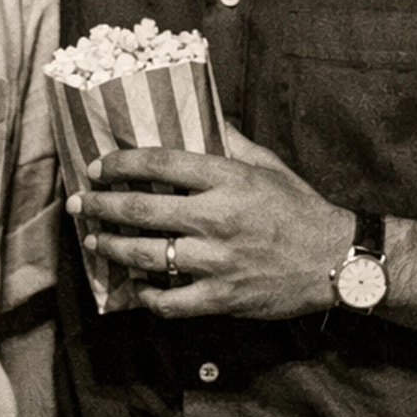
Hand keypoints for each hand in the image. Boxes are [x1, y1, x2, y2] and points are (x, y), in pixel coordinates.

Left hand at [71, 130, 349, 318]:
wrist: (337, 260)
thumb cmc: (300, 209)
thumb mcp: (269, 166)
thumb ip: (232, 142)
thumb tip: (206, 116)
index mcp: (228, 179)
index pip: (161, 163)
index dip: (122, 164)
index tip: (98, 167)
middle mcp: (218, 218)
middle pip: (142, 209)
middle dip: (102, 205)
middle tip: (79, 203)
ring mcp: (218, 261)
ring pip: (147, 255)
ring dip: (112, 247)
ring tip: (94, 241)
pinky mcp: (222, 297)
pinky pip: (169, 301)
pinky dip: (146, 295)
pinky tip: (135, 285)